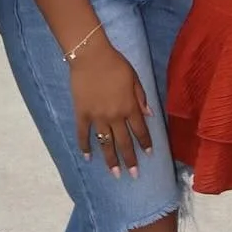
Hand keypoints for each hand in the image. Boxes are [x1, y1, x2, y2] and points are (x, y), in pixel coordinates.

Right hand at [69, 34, 152, 176]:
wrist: (91, 56)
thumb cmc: (115, 64)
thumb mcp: (135, 78)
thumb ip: (141, 97)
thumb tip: (150, 115)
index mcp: (129, 106)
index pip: (140, 130)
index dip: (145, 143)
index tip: (148, 155)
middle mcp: (115, 115)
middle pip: (124, 142)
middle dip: (130, 159)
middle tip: (133, 175)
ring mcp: (97, 117)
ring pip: (105, 143)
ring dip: (110, 159)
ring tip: (115, 173)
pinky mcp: (82, 114)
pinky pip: (83, 134)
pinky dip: (85, 146)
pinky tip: (87, 158)